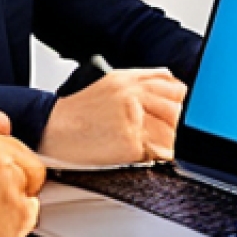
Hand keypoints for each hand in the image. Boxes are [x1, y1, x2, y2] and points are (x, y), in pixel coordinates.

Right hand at [0, 111, 45, 236]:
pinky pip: (30, 212)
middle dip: (13, 174)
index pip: (6, 136)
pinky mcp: (18, 214)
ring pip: (27, 186)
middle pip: (24, 159)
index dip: (0, 156)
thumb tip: (2, 123)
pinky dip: (16, 219)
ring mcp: (8, 183)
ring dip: (12, 196)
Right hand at [38, 67, 186, 164]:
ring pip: (172, 133)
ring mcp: (132, 117)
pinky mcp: (129, 142)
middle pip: (177, 110)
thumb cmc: (77, 113)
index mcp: (128, 79)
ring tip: (158, 148)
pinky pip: (159, 153)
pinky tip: (148, 156)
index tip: (186, 114)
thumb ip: (141, 84)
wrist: (50, 129)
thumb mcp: (109, 86)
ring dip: (171, 144)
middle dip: (180, 126)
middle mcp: (132, 94)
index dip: (184, 103)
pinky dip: (160, 158)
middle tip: (173, 136)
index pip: (174, 86)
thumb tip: (173, 90)